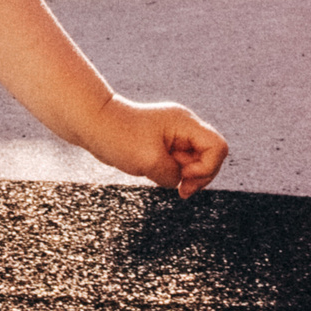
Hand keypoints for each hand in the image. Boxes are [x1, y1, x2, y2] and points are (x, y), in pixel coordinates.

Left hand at [87, 98, 228, 198]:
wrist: (93, 124)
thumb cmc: (118, 137)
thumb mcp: (150, 162)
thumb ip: (174, 175)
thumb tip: (179, 181)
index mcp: (184, 123)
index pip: (217, 147)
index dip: (207, 168)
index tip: (183, 174)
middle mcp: (184, 127)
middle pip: (211, 157)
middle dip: (198, 176)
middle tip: (179, 187)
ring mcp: (175, 136)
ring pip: (196, 163)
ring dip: (183, 176)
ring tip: (159, 174)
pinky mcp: (164, 145)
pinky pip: (180, 165)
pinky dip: (172, 174)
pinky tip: (155, 172)